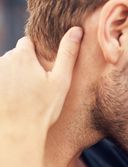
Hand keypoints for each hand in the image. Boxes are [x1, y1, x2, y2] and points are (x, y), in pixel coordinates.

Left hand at [0, 27, 82, 141]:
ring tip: (24, 97)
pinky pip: (2, 81)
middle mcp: (3, 60)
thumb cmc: (42, 109)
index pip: (28, 43)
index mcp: (22, 55)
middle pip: (15, 57)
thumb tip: (77, 30)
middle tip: (35, 88)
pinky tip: (13, 101)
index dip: (37, 56)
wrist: (18, 132)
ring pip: (6, 69)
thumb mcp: (61, 81)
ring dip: (13, 78)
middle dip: (24, 67)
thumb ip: (68, 53)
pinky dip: (6, 88)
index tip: (43, 73)